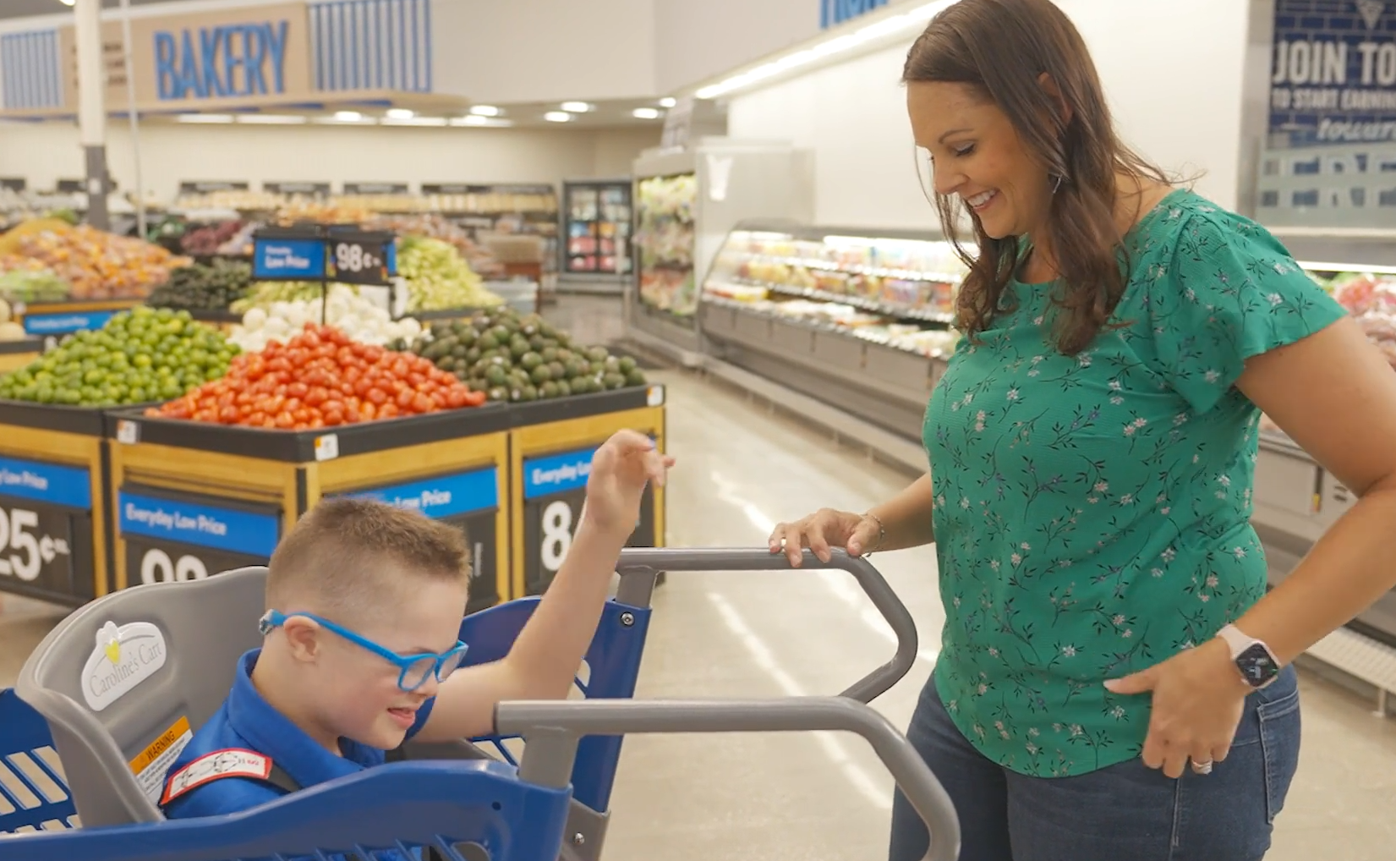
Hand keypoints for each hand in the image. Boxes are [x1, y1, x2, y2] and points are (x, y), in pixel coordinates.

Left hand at [583, 430, 673, 535]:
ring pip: (648, 457)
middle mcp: (617, 459)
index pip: (623, 438)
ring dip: (657, 466)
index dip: (637, 439)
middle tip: (656, 477)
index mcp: (605, 457)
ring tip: (660, 484)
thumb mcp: (599, 488)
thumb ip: (603, 466)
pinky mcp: (638, 479)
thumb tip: (612, 447)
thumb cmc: (601, 511)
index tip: (650, 448)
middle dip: (651, 459)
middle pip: (639, 447)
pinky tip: (670, 462)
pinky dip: (662, 464)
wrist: (608, 530)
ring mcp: (628, 468)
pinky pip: (651, 466)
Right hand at [768, 508, 881, 566]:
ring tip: (774, 553)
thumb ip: (861, 539)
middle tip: (797, 563)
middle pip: (796, 528)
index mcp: (828, 516)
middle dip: (794, 545)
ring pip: (785, 530)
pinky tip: (773, 555)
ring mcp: (804, 528)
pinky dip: (776, 543)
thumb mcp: (868, 531)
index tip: (824, 558)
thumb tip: (853, 550)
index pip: (817, 526)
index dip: (817, 542)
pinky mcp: (799, 537)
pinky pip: (783, 536)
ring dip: (779, 541)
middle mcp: (812, 520)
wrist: (859, 531)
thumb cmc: (862, 529)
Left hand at [1104, 638, 1251, 777]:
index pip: (1150, 759)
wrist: (1223, 669)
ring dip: (1195, 759)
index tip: (1155, 747)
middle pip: (1173, 771)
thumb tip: (1107, 685)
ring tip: (1195, 746)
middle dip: (1172, 763)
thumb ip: (1132, 684)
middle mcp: (1180, 741)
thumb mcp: (1155, 675)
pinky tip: (1213, 739)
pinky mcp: (1224, 741)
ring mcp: (1203, 744)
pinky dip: (1215, 752)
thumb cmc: (1185, 670)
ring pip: (1198, 768)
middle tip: (1175, 749)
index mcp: (1160, 727)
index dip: (1152, 757)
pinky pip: (1218, 758)